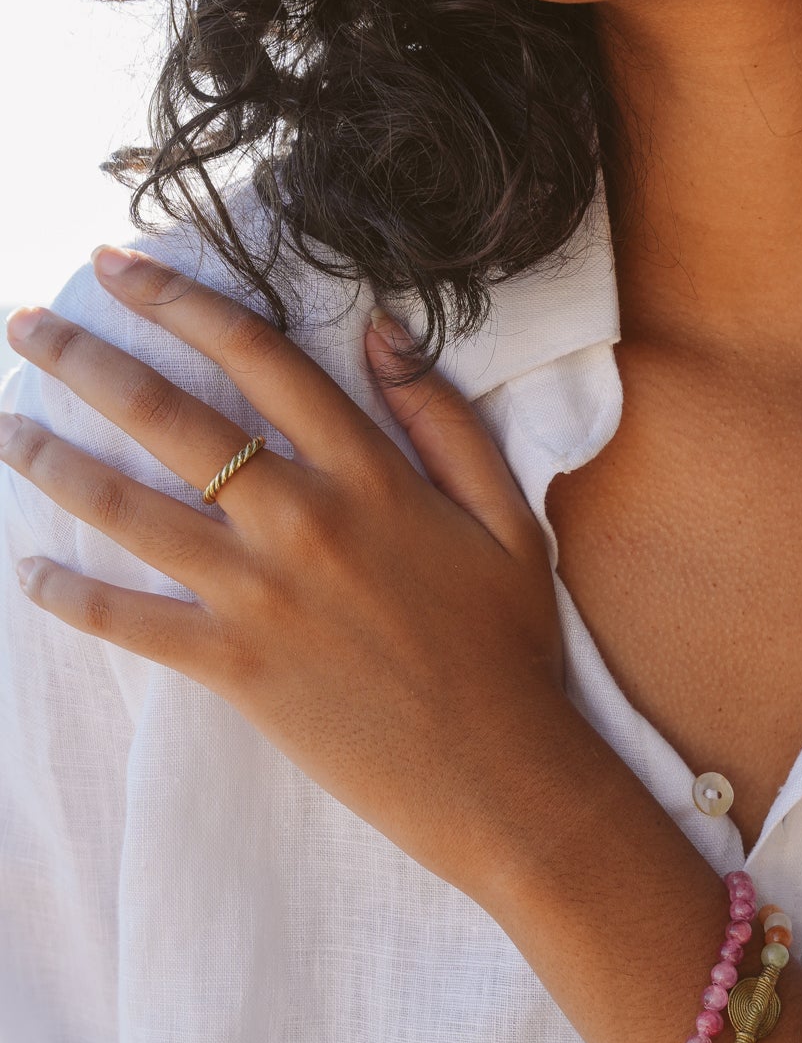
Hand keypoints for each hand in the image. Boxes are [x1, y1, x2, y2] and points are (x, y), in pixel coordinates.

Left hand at [0, 246, 571, 889]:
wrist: (501, 776)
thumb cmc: (511, 649)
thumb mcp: (506, 518)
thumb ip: (443, 419)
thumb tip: (382, 328)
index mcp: (369, 477)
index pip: (258, 358)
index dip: (181, 299)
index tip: (121, 266)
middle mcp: (302, 521)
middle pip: (169, 416)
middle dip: (85, 359)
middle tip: (28, 324)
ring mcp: (260, 596)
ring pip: (128, 508)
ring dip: (52, 460)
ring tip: (7, 428)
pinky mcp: (233, 668)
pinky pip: (128, 621)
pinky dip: (69, 595)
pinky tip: (29, 570)